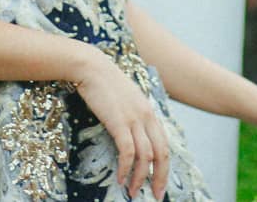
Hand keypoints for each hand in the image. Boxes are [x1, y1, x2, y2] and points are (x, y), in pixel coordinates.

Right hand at [74, 50, 169, 199]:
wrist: (92, 67)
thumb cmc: (105, 84)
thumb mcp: (127, 100)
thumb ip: (134, 116)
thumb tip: (133, 136)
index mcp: (150, 113)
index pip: (164, 145)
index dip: (164, 167)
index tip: (160, 183)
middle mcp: (147, 117)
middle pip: (161, 153)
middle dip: (159, 178)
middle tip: (155, 195)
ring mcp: (134, 119)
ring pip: (145, 156)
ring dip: (139, 177)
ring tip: (133, 192)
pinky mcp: (119, 122)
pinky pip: (127, 151)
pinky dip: (125, 167)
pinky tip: (120, 178)